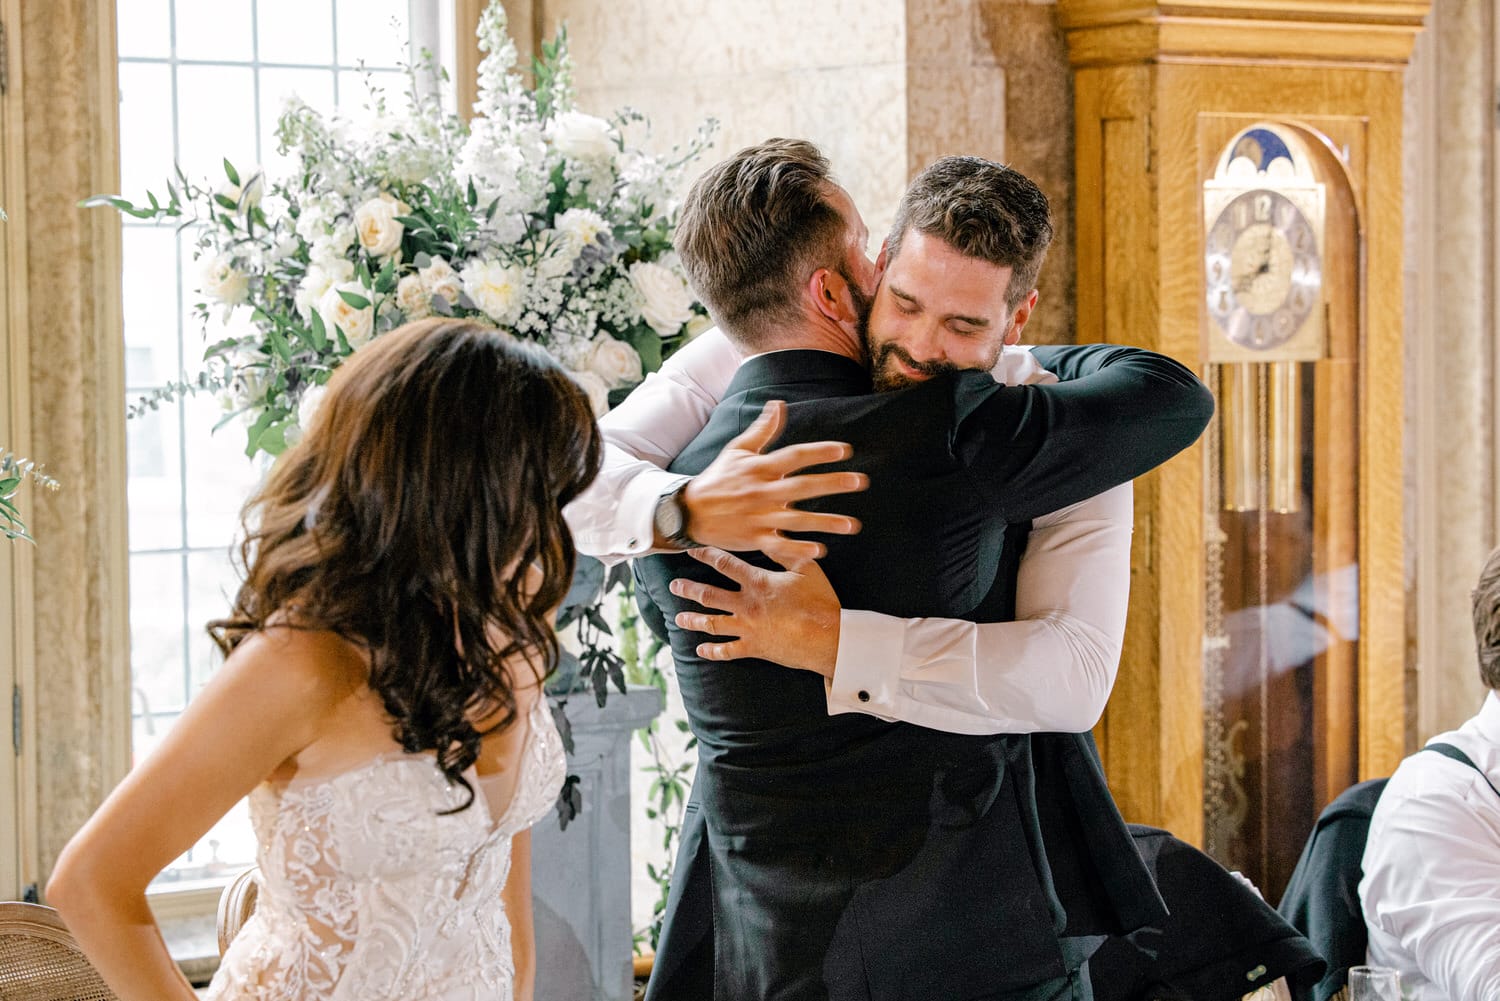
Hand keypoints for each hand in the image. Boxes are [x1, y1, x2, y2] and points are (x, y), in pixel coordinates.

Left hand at [669, 547, 841, 677]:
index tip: (691, 549)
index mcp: (757, 583)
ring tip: (678, 618)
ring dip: (693, 620)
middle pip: (709, 595)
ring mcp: (748, 629)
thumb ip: (785, 551)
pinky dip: (712, 651)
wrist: (829, 637)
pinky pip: (728, 651)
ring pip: (712, 623)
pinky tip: (700, 650)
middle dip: (688, 589)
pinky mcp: (754, 648)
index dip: (705, 554)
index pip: (724, 564)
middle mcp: (746, 605)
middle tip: (674, 585)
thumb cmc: (820, 601)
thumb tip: (771, 533)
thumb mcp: (806, 567)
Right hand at [680, 400, 866, 565]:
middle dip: (832, 484)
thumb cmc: (718, 478)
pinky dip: (798, 550)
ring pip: (796, 520)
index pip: (794, 456)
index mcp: (759, 468)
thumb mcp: (737, 450)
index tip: (845, 450)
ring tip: (852, 525)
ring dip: (825, 522)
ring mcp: (758, 517)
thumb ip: (762, 430)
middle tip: (859, 481)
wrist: (689, 511)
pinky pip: (779, 546)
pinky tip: (820, 551)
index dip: (819, 452)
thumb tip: (778, 404)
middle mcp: (761, 492)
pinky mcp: (754, 539)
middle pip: (801, 487)